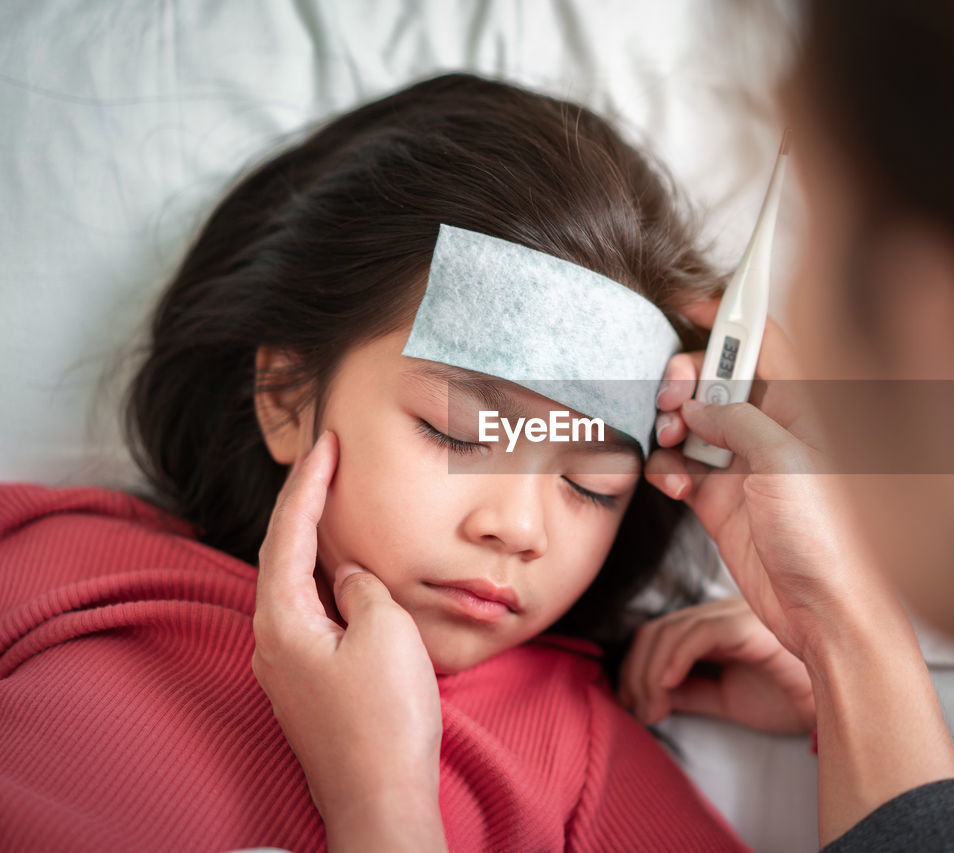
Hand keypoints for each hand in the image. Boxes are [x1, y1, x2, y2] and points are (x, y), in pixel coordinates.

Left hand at [252, 430, 447, 851]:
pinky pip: (311, 618)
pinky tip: (346, 579)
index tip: (324, 444)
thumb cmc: (384, 720)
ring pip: (295, 589)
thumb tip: (348, 578)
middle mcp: (272, 642)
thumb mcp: (385, 633)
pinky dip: (326, 584)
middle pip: (282, 557)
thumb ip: (362, 589)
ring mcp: (287, 669)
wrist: (380, 798)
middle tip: (325, 463)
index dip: (308, 485)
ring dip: (314, 545)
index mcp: (283, 621)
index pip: (289, 534)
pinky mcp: (309, 688)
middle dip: (304, 507)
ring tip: (335, 507)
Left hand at [618, 597, 814, 733]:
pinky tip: (666, 688)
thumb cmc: (792, 698)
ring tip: (653, 710)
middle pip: (657, 630)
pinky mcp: (749, 626)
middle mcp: (722, 615)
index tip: (634, 706)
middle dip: (636, 672)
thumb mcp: (727, 698)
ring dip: (650, 675)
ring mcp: (736, 615)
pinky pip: (699, 634)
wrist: (837, 704)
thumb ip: (692, 691)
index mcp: (717, 628)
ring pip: (671, 631)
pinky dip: (674, 659)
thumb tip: (652, 695)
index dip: (636, 667)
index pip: (660, 634)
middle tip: (639, 712)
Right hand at [648, 302, 953, 841]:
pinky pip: (682, 467)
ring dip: (671, 424)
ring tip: (669, 440)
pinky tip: (675, 482)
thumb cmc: (833, 542)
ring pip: (693, 422)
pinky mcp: (722, 502)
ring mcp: (746, 467)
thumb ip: (737, 420)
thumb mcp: (786, 462)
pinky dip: (668, 469)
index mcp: (807, 408)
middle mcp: (775, 432)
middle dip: (687, 381)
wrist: (826, 616)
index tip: (691, 303)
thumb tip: (699, 401)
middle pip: (718, 379)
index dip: (729, 319)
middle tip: (673, 398)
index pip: (765, 343)